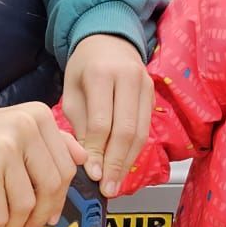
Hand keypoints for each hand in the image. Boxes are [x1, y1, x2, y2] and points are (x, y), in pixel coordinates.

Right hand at [0, 104, 83, 226]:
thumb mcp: (13, 130)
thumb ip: (49, 142)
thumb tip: (83, 158)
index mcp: (37, 116)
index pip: (67, 168)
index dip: (58, 198)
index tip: (47, 212)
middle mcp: (25, 127)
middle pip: (52, 188)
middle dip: (38, 216)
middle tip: (23, 225)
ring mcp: (5, 147)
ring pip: (27, 206)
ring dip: (11, 224)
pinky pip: (1, 215)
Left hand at [62, 33, 153, 197]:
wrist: (108, 39)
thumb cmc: (85, 66)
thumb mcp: (72, 91)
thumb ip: (80, 124)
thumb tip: (88, 161)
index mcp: (100, 74)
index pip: (101, 122)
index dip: (97, 152)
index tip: (92, 174)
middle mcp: (127, 78)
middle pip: (126, 130)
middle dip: (116, 163)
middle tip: (108, 187)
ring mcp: (144, 85)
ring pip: (140, 132)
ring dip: (128, 162)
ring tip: (116, 183)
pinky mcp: (153, 93)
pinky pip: (146, 128)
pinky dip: (135, 150)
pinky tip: (124, 165)